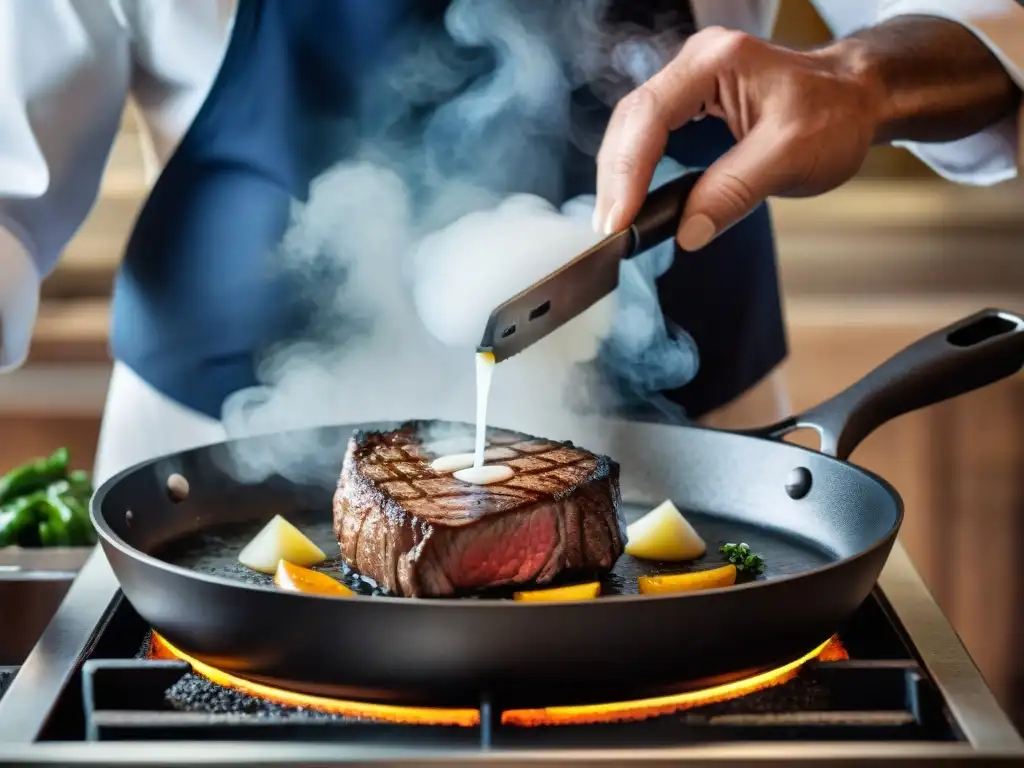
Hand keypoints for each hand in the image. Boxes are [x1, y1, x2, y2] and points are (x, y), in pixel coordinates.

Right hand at [593, 27, 883, 250]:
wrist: (859, 100)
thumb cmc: (834, 116)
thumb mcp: (789, 156)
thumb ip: (734, 191)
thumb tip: (686, 231)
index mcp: (715, 62)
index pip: (650, 115)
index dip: (628, 171)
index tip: (619, 219)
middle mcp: (695, 64)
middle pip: (631, 121)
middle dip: (616, 178)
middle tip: (610, 230)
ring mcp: (690, 81)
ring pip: (633, 128)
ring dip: (619, 176)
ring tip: (615, 222)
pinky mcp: (691, 102)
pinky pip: (648, 134)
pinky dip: (634, 169)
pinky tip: (630, 199)